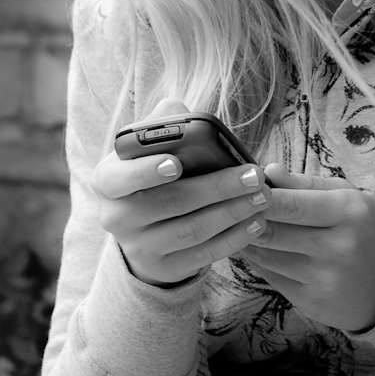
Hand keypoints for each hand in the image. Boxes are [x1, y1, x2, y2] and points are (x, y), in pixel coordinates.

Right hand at [91, 98, 272, 286]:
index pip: (120, 177)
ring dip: (232, 212)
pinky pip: (202, 255)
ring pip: (191, 230)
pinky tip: (257, 222)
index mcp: (109, 180)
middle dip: (217, 188)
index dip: (146, 171)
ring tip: (263, 196)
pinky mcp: (163, 268)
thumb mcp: (149, 149)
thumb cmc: (154, 173)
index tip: (177, 163)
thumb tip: (177, 108)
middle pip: (171, 202)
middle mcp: (117, 216)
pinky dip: (233, 239)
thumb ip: (163, 124)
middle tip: (254, 175)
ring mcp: (138, 247)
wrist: (144, 228)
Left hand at [244, 164, 374, 332]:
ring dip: (245, 239)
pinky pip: (270, 277)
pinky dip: (257, 260)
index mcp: (349, 213)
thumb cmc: (364, 228)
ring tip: (234, 224)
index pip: (292, 205)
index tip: (240, 188)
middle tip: (228, 205)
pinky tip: (253, 247)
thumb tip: (268, 171)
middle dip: (245, 218)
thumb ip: (305, 184)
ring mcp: (323, 280)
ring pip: (266, 256)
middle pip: (273, 232)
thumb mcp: (346, 196)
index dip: (260, 197)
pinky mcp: (310, 302)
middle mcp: (337, 248)